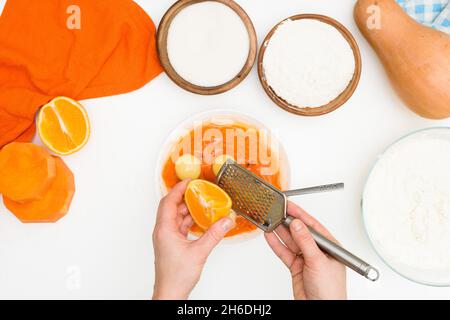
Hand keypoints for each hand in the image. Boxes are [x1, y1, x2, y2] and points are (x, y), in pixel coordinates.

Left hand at [152, 179, 234, 299]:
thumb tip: (226, 220)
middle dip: (185, 197)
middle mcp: (163, 231)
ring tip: (202, 203)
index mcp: (164, 229)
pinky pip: (179, 226)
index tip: (190, 181)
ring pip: (176, 217)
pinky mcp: (171, 244)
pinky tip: (200, 220)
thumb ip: (214, 234)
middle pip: (171, 207)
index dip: (179, 189)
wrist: (170, 292)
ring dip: (188, 209)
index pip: (168, 201)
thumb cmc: (176, 276)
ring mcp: (166, 238)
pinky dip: (189, 220)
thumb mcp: (199, 252)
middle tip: (198, 190)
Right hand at [265, 202, 345, 299]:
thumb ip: (306, 242)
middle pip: (300, 232)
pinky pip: (284, 252)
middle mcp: (317, 251)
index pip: (313, 225)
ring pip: (290, 241)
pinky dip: (276, 244)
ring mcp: (306, 259)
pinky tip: (270, 236)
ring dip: (280, 232)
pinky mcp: (296, 267)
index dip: (300, 214)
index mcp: (329, 247)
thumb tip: (298, 224)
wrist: (321, 310)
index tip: (290, 205)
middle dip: (288, 222)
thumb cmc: (330, 292)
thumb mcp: (318, 262)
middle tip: (276, 211)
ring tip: (270, 221)